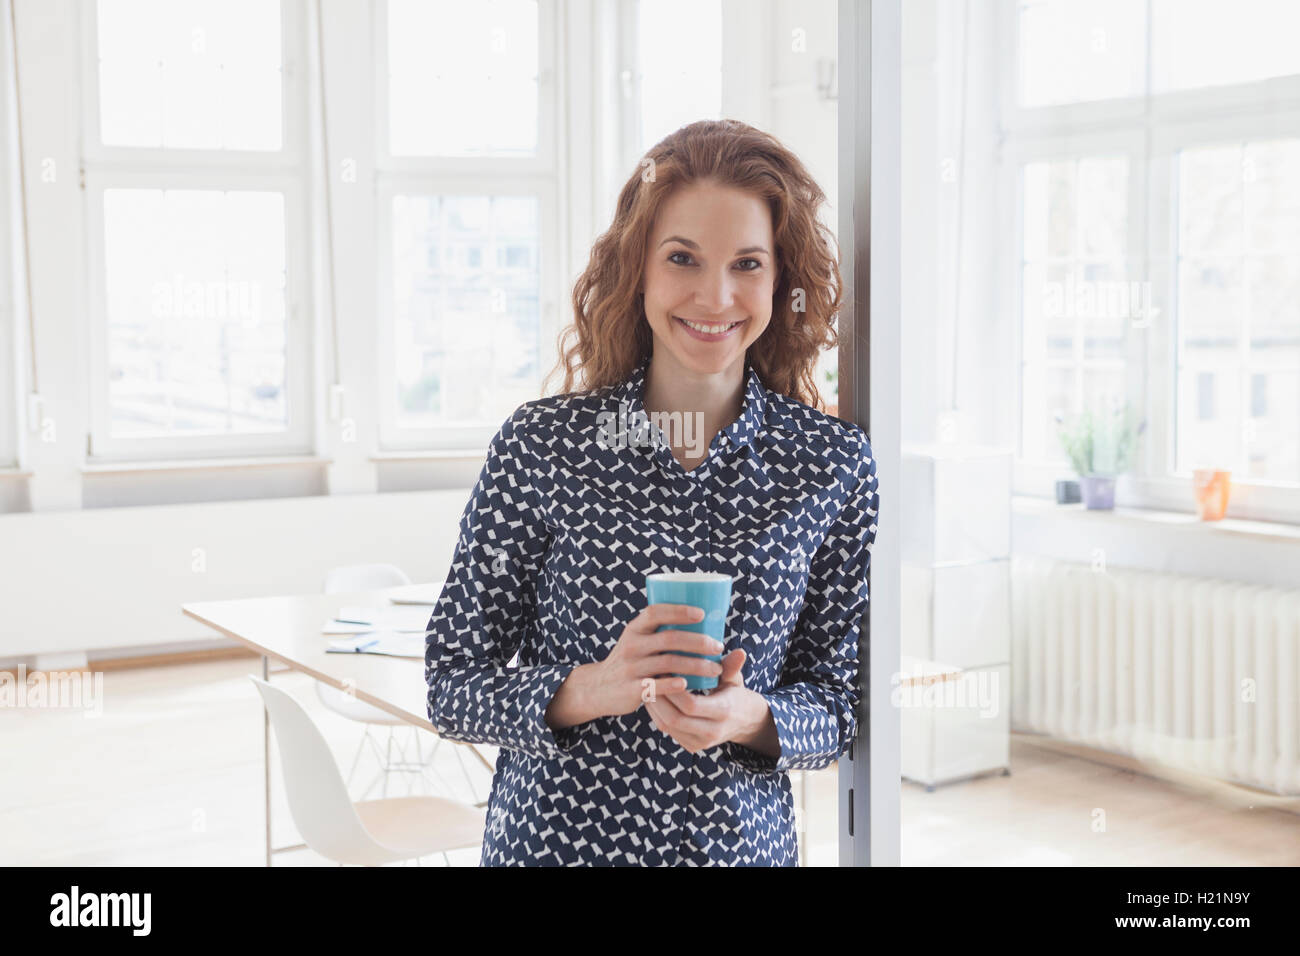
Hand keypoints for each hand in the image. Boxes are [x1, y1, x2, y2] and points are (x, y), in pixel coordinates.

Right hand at [546, 603, 724, 727]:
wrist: (598, 688)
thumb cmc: (630, 660)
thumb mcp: (636, 639)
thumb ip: (658, 630)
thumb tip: (701, 616)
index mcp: (634, 629)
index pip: (656, 612)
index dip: (679, 611)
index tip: (702, 614)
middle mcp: (631, 645)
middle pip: (669, 638)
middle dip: (698, 642)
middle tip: (718, 647)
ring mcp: (631, 668)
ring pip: (668, 663)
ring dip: (696, 666)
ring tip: (715, 669)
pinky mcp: (631, 690)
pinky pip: (656, 686)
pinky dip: (674, 684)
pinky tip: (689, 684)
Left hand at [644, 648, 770, 754]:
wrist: (743, 721)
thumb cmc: (735, 692)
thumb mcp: (735, 679)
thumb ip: (732, 667)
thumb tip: (740, 652)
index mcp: (724, 712)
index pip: (691, 705)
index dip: (673, 689)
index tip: (664, 670)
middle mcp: (712, 731)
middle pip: (674, 719)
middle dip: (658, 698)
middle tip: (648, 678)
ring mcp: (700, 742)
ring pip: (667, 726)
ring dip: (654, 706)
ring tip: (648, 686)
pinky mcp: (691, 746)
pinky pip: (667, 731)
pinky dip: (657, 714)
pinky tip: (653, 697)